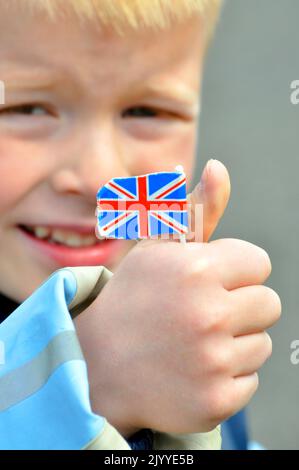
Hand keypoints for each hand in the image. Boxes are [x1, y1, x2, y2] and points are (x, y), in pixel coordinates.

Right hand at [75, 161, 280, 434]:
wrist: (97, 365)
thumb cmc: (133, 300)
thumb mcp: (157, 250)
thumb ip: (196, 210)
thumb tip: (218, 168)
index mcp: (196, 269)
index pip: (259, 264)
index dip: (235, 273)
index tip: (209, 282)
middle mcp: (208, 313)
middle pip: (269, 304)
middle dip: (240, 307)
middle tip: (200, 315)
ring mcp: (212, 362)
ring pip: (262, 344)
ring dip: (233, 344)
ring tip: (192, 344)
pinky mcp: (215, 401)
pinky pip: (249, 381)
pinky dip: (226, 379)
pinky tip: (192, 372)